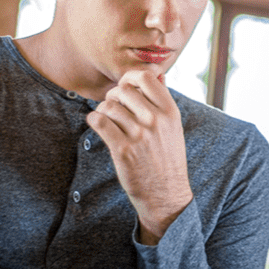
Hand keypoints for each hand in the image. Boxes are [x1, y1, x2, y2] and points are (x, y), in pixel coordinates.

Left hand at [87, 70, 193, 244]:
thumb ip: (164, 100)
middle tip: (113, 106)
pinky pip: (99, 122)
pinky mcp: (123, 150)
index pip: (146, 77)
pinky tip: (98, 124)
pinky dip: (94, 120)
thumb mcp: (174, 128)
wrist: (165, 194)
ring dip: (103, 110)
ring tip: (107, 119)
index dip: (130, 78)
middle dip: (113, 95)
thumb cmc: (167, 159)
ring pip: (109, 106)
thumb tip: (159, 74)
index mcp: (170, 112)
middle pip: (123, 89)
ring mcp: (139, 135)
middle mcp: (156, 120)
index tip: (126, 87)